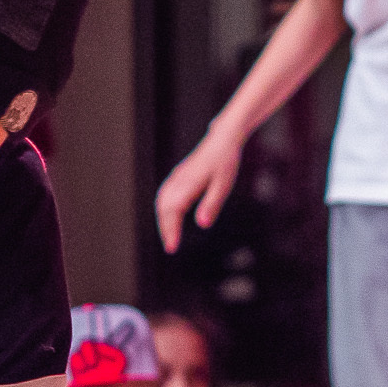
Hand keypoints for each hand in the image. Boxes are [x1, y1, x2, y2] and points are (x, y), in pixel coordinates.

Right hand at [154, 127, 242, 253]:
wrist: (222, 139)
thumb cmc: (225, 161)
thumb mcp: (223, 185)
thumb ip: (212, 204)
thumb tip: (202, 225)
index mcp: (188, 183)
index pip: (173, 211)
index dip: (171, 230)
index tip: (172, 247)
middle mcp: (178, 180)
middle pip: (163, 208)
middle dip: (165, 228)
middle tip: (170, 247)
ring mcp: (176, 177)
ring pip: (161, 201)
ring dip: (163, 220)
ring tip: (169, 236)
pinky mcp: (178, 175)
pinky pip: (164, 194)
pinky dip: (163, 209)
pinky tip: (168, 216)